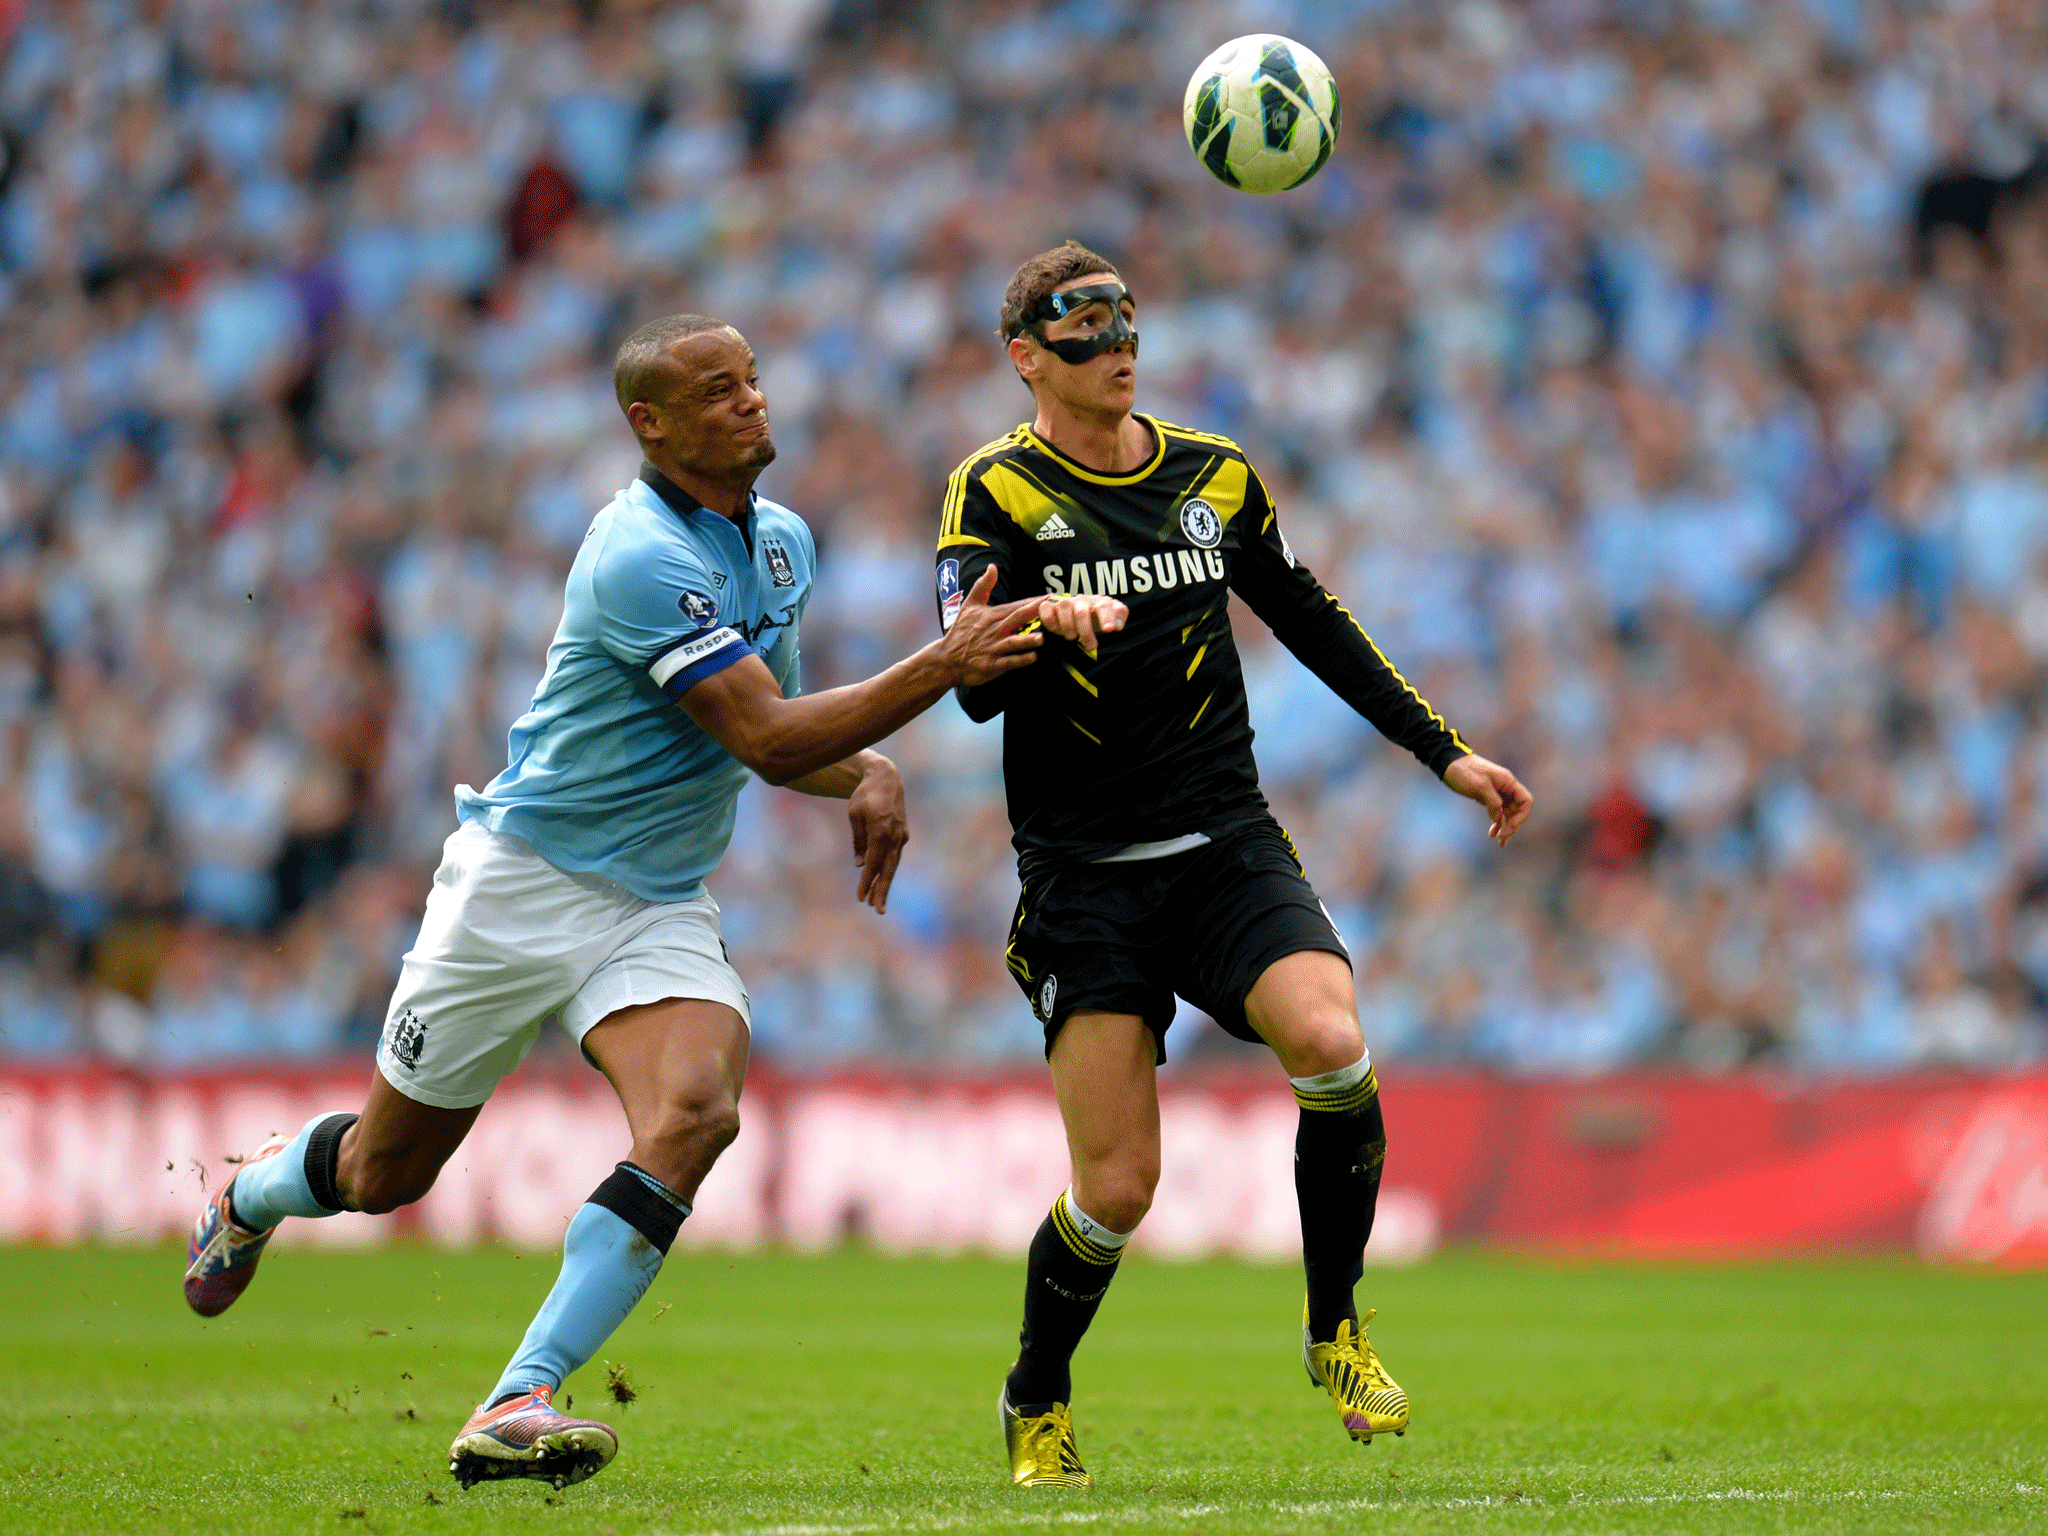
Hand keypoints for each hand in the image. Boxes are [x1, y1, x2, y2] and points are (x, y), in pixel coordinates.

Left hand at [846, 755, 907, 911]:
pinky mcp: (903, 835)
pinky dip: (888, 870)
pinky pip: (894, 856)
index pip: (873, 863)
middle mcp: (895, 836)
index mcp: (881, 830)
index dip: (866, 882)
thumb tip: (861, 865)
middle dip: (881, 891)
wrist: (886, 778)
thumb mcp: (854, 815)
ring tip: (878, 902)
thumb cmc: (865, 795)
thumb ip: (859, 841)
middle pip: (887, 869)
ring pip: (893, 865)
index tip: (860, 898)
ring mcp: (901, 836)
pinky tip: (881, 882)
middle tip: (878, 910)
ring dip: (885, 884)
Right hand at [940, 565, 1043, 685]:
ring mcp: (993, 648)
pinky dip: (1020, 660)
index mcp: (993, 615)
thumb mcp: (969, 605)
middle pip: (1017, 618)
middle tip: (1053, 609)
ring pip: (1013, 642)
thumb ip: (983, 586)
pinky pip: (1008, 662)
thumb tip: (992, 566)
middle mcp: (994, 630)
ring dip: (1027, 639)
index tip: (1051, 597)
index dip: (1034, 602)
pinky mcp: (991, 664)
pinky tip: (1033, 657)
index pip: (1017, 606)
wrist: (947, 659)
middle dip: (1035, 613)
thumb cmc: (961, 632)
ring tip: (1042, 637)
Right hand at [1036, 593, 1127, 656]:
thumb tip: (1117, 626)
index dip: (1106, 617)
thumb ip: (1119, 619)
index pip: (1104, 605)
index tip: (1109, 630)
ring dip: (1067, 624)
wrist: (1077, 614)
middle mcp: (1082, 600)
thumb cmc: (1096, 618)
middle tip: (1091, 646)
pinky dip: (1048, 618)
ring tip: (1072, 638)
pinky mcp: (1051, 606)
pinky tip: (1053, 629)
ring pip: (1064, 607)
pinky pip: (1046, 608)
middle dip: (1086, 630)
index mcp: (1098, 601)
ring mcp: (1066, 602)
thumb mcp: (1110, 619)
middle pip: (1082, 611)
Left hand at [1443, 753, 1533, 846]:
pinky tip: (1492, 833)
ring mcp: (1498, 793)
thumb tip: (1499, 818)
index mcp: (1508, 782)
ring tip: (1500, 842)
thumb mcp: (1480, 785)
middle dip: (1513, 825)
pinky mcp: (1488, 798)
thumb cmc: (1465, 771)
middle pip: (1518, 810)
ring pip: (1508, 814)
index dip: (1522, 816)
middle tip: (1502, 837)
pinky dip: (1497, 823)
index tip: (1510, 827)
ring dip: (1506, 828)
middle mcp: (1506, 788)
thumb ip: (1493, 802)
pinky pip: (1497, 813)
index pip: (1526, 801)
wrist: (1449, 764)